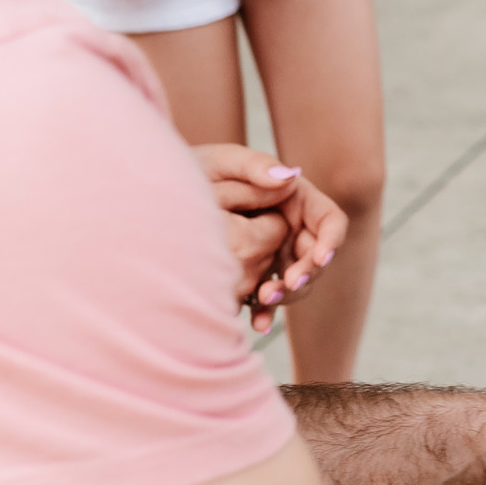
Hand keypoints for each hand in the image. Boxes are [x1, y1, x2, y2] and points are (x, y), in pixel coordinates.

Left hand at [194, 144, 348, 333]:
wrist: (156, 200)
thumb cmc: (192, 172)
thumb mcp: (221, 162)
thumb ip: (255, 165)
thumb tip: (291, 177)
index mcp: (293, 199)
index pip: (328, 220)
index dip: (330, 241)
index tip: (319, 258)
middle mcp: (289, 228)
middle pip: (316, 256)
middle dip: (306, 273)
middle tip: (286, 284)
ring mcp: (272, 256)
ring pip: (295, 282)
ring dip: (286, 294)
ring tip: (262, 298)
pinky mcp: (253, 277)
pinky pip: (267, 299)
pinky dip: (264, 312)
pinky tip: (256, 322)